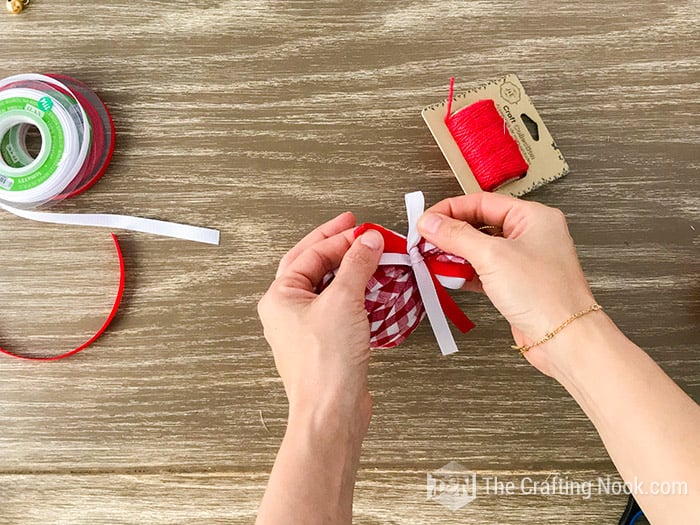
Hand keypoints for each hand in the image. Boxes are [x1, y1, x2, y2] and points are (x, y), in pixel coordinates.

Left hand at [257, 212, 383, 428]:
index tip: (364, 229)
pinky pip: (339, 308)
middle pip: (312, 266)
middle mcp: (288, 311)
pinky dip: (355, 294)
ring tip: (369, 256)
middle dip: (337, 246)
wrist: (332, 411)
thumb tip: (368, 241)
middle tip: (358, 230)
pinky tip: (371, 290)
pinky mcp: (326, 343)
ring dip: (348, 270)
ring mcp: (306, 328)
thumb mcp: (343, 301)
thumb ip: (357, 265)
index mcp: (280, 297)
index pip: (309, 253)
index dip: (338, 237)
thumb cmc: (325, 364)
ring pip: (327, 287)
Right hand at [417, 193, 595, 376]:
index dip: (450, 210)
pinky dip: (465, 273)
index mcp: (533, 217)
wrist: (565, 339)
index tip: (426, 221)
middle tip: (425, 241)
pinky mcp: (516, 284)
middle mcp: (530, 235)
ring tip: (433, 259)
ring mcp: (524, 261)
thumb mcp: (492, 256)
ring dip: (455, 255)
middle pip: (479, 224)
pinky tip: (449, 277)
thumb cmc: (545, 296)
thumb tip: (430, 222)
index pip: (482, 202)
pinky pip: (483, 271)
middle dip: (450, 234)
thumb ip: (456, 236)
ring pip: (480, 249)